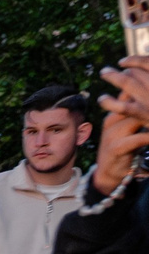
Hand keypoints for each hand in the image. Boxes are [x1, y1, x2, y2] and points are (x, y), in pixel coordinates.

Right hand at [95, 56, 148, 193]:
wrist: (109, 173)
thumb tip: (143, 95)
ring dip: (148, 115)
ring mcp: (113, 134)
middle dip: (141, 91)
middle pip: (129, 99)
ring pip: (134, 117)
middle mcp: (112, 121)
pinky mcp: (116, 148)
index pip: (127, 90)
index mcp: (115, 113)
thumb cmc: (124, 147)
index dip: (140, 80)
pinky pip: (137, 139)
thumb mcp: (126, 127)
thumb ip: (134, 111)